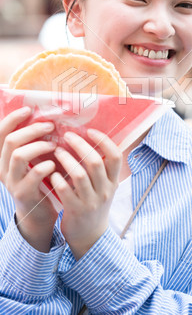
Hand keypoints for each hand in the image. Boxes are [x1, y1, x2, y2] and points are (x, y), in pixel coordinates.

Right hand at [0, 107, 57, 251]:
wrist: (38, 214)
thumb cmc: (40, 181)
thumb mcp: (32, 161)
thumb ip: (34, 144)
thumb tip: (48, 118)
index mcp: (4, 158)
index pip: (1, 133)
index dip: (13, 119)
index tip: (29, 109)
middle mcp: (3, 168)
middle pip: (11, 141)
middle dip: (32, 130)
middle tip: (51, 127)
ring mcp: (12, 182)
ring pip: (19, 155)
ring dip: (40, 146)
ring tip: (55, 145)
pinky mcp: (24, 193)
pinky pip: (34, 174)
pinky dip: (46, 165)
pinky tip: (55, 164)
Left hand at [50, 128, 120, 259]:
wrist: (90, 236)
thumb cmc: (94, 203)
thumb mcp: (104, 186)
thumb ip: (100, 167)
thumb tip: (88, 138)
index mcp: (113, 180)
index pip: (115, 156)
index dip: (104, 141)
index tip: (90, 130)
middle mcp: (105, 190)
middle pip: (95, 161)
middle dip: (80, 145)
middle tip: (67, 136)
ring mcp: (91, 201)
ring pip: (79, 175)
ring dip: (66, 159)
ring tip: (57, 151)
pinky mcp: (76, 211)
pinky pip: (65, 191)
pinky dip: (57, 179)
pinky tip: (52, 173)